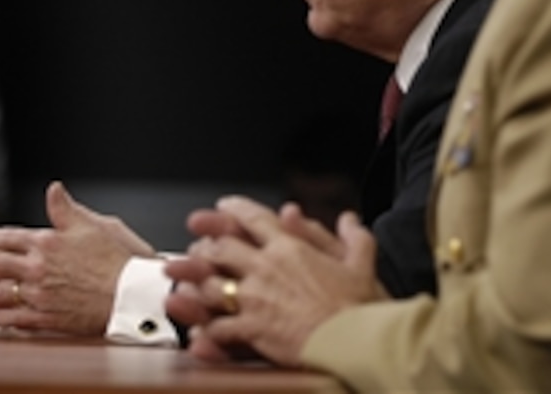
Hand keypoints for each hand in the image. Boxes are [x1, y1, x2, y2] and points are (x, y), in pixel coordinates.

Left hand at [0, 180, 155, 333]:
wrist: (129, 294)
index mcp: (46, 243)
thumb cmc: (116, 260)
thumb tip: (54, 189)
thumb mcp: (93, 223)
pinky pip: (16, 318)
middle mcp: (37, 269)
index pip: (7, 238)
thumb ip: (66, 208)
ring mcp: (39, 295)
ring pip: (0, 293)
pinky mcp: (48, 317)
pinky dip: (0, 318)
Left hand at [166, 196, 386, 366]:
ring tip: (187, 290)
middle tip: (196, 249)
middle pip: (221, 248)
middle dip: (205, 247)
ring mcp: (255, 299)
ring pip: (211, 285)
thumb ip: (353, 236)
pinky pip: (219, 327)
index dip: (233, 210)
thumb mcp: (362, 263)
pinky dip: (207, 331)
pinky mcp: (251, 329)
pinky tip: (200, 334)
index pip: (253, 218)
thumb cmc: (360, 307)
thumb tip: (349, 218)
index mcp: (290, 248)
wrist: (355, 342)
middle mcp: (266, 268)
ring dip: (198, 287)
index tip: (221, 207)